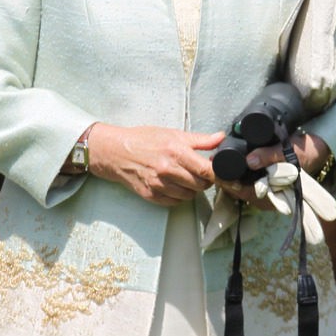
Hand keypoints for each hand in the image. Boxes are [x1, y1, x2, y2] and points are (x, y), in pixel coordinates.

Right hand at [88, 124, 224, 204]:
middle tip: (199, 172)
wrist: (116, 152)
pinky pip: (174, 202)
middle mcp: (168, 170)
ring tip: (184, 178)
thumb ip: (200, 140)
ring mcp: (158, 185)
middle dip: (204, 180)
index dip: (217, 173)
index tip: (218, 171)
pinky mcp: (151, 195)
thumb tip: (220, 138)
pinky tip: (173, 185)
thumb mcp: (173, 134)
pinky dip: (178, 196)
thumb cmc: (143, 141)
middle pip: (201, 185)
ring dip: (191, 189)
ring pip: (189, 196)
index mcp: (176, 152)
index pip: (207, 171)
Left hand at [214, 129, 330, 208]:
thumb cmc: (306, 153)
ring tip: (216, 161)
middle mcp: (266, 197)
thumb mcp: (289, 152)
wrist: (319, 150)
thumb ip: (270, 156)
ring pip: (240, 186)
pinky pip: (246, 181)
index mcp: (272, 195)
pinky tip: (230, 163)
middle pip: (237, 190)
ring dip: (229, 175)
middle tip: (211, 162)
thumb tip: (250, 160)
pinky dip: (237, 173)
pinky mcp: (264, 183)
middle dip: (224, 177)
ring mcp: (265, 191)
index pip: (241, 191)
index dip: (226, 181)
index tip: (214, 169)